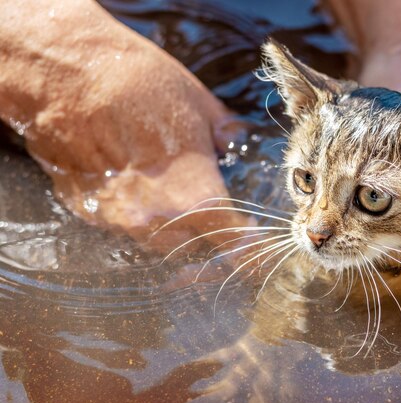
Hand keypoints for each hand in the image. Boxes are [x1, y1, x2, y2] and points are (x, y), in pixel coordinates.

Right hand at [0, 0, 247, 246]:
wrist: (64, 73)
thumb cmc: (140, 83)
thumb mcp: (199, 105)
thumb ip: (226, 135)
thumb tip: (237, 143)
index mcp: (194, 194)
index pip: (232, 242)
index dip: (249, 250)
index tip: (256, 247)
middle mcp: (156, 217)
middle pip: (195, 249)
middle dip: (212, 239)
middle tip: (221, 221)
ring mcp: (117, 218)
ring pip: (159, 243)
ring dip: (177, 231)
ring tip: (180, 201)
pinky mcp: (87, 209)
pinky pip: (125, 227)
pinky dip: (142, 216)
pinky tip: (142, 186)